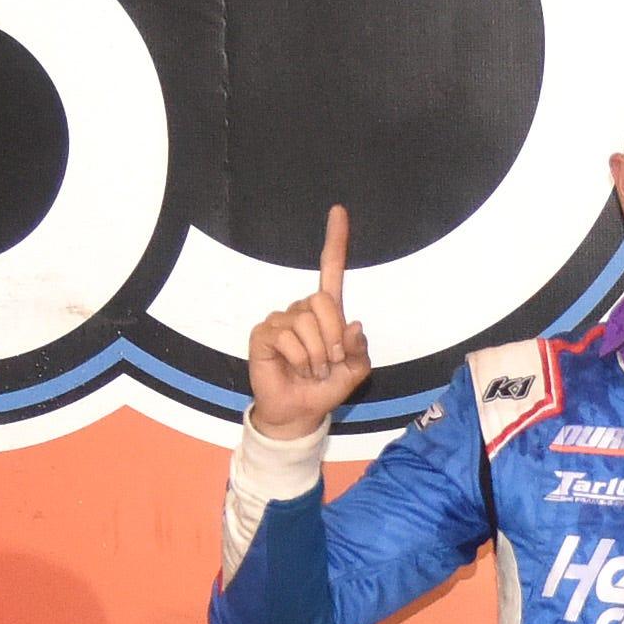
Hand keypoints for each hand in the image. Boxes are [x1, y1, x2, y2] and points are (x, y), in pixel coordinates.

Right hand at [245, 205, 369, 441]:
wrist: (301, 412)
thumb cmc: (325, 388)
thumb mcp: (355, 371)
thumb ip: (359, 349)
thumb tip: (352, 324)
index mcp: (326, 312)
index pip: (330, 270)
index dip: (336, 241)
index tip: (339, 211)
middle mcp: (302, 310)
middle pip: (322, 301)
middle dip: (333, 337)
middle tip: (330, 362)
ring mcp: (281, 320)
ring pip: (306, 324)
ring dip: (317, 356)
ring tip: (311, 371)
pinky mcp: (263, 333)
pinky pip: (287, 337)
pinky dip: (299, 359)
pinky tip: (295, 369)